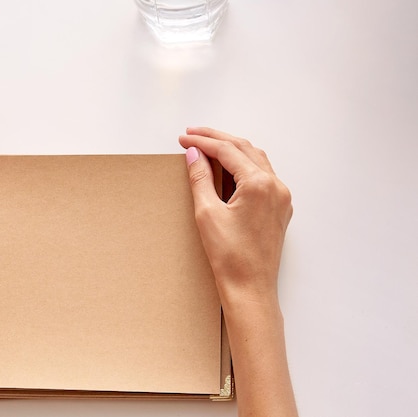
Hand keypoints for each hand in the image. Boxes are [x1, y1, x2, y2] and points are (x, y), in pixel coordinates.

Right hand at [179, 127, 291, 305]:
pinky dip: (243, 165)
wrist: (250, 288)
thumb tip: (194, 154)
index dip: (203, 142)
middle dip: (217, 139)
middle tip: (193, 134)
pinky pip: (263, 175)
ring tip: (208, 145)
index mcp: (259, 184)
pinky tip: (228, 166)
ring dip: (232, 149)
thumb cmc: (229, 256)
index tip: (184, 138)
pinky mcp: (279, 207)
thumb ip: (201, 178)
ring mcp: (281, 197)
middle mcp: (275, 186)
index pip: (228, 151)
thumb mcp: (207, 213)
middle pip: (244, 149)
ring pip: (256, 159)